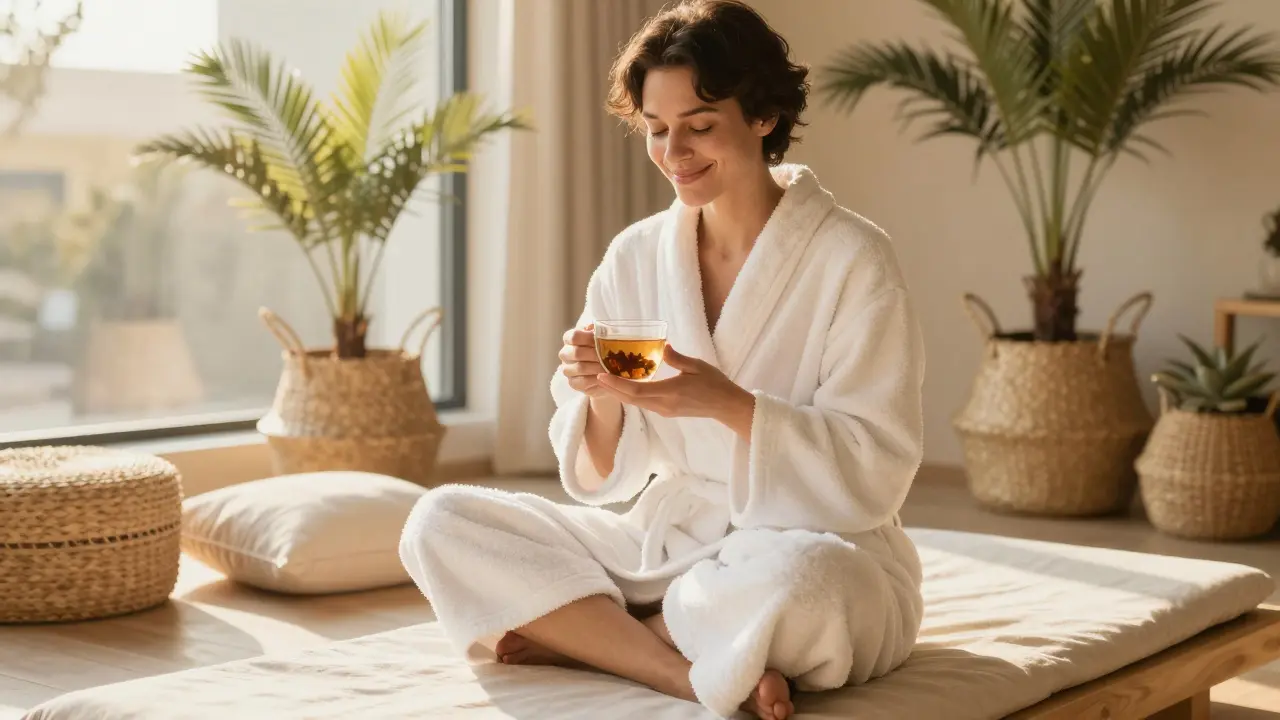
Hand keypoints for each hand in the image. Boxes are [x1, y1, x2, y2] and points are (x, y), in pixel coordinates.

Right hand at [558, 323, 610, 399]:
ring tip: (611, 367)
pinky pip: (583, 381)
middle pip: (576, 352)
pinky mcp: (573, 383)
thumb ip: (598, 330)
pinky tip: (606, 377)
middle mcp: (565, 353)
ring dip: (597, 367)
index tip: (602, 340)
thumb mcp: (602, 337)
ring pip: (579, 367)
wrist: (604, 371)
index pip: (573, 336)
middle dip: (595, 354)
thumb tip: (592, 327)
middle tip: (609, 356)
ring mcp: (568, 369)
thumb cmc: (603, 349)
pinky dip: (596, 379)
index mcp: (570, 339)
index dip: (588, 338)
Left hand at [594, 344, 755, 437]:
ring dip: (620, 393)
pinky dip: (631, 395)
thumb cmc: (714, 383)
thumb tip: (662, 347)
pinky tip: (625, 386)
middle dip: (612, 389)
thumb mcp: (697, 366)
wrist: (725, 405)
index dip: (617, 384)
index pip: (638, 391)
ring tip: (607, 380)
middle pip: (631, 400)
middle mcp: (664, 405)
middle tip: (597, 376)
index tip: (603, 375)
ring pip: (636, 403)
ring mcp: (665, 411)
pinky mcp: (667, 412)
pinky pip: (644, 404)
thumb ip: (676, 358)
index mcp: (671, 392)